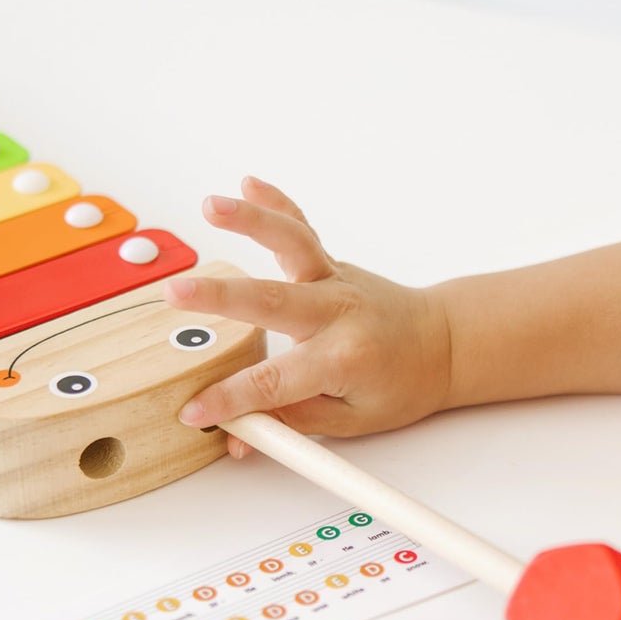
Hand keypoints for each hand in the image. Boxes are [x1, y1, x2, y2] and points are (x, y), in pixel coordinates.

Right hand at [164, 177, 452, 456]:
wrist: (442, 345)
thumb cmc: (401, 384)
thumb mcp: (350, 421)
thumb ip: (290, 423)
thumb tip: (238, 435)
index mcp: (344, 359)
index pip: (274, 382)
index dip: (230, 398)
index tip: (195, 409)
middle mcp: (337, 312)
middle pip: (270, 302)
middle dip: (220, 298)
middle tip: (178, 295)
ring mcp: (334, 281)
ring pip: (291, 244)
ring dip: (250, 221)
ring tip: (211, 206)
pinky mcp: (331, 264)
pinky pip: (302, 229)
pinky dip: (276, 203)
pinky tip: (248, 184)